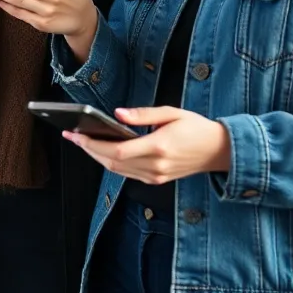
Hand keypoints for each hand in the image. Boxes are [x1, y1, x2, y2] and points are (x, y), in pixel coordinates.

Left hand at [63, 106, 231, 184]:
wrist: (220, 151)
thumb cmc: (197, 128)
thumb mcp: (171, 113)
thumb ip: (142, 115)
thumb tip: (116, 113)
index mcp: (158, 147)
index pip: (117, 151)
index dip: (93, 144)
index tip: (76, 135)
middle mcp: (155, 165)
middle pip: (112, 162)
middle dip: (88, 149)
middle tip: (72, 136)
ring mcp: (156, 175)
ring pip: (117, 170)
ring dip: (96, 157)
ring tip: (82, 142)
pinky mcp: (157, 179)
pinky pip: (127, 174)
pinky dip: (110, 163)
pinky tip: (101, 151)